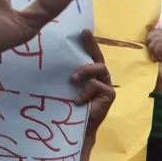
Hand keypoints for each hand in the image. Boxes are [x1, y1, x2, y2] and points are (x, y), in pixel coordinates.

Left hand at [71, 30, 114, 160]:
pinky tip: (78, 101)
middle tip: (84, 33)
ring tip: (72, 79)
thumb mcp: (67, 89)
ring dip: (85, 71)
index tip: (83, 31)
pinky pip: (96, 85)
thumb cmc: (70, 110)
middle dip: (92, 44)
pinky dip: (85, 91)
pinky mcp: (109, 95)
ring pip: (100, 68)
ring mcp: (107, 87)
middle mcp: (101, 79)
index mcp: (91, 77)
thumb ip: (68, 77)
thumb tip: (51, 61)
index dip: (89, 44)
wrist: (78, 129)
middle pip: (99, 58)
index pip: (91, 57)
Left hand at [147, 28, 161, 93]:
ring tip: (153, 58)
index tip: (144, 41)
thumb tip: (143, 29)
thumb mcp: (140, 52)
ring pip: (160, 35)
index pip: (154, 30)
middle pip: (157, 30)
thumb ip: (142, 42)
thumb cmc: (144, 70)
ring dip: (153, 47)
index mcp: (155, 44)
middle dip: (150, 39)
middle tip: (148, 51)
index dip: (148, 33)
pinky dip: (159, 50)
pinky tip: (160, 59)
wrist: (153, 82)